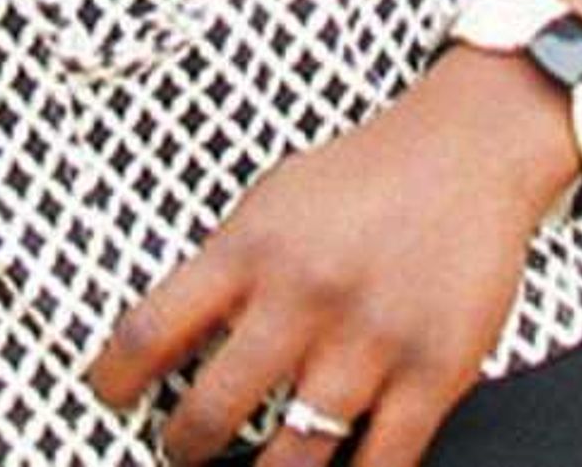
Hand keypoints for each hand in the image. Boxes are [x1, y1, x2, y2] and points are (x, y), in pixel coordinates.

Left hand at [89, 51, 570, 464]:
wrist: (470, 147)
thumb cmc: (368, 175)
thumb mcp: (272, 200)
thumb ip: (224, 271)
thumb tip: (167, 346)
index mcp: (252, 250)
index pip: (148, 333)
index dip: (111, 383)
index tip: (110, 400)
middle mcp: (304, 297)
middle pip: (210, 413)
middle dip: (184, 449)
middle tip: (185, 450)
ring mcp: (371, 340)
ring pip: (293, 458)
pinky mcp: (434, 371)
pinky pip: (382, 465)